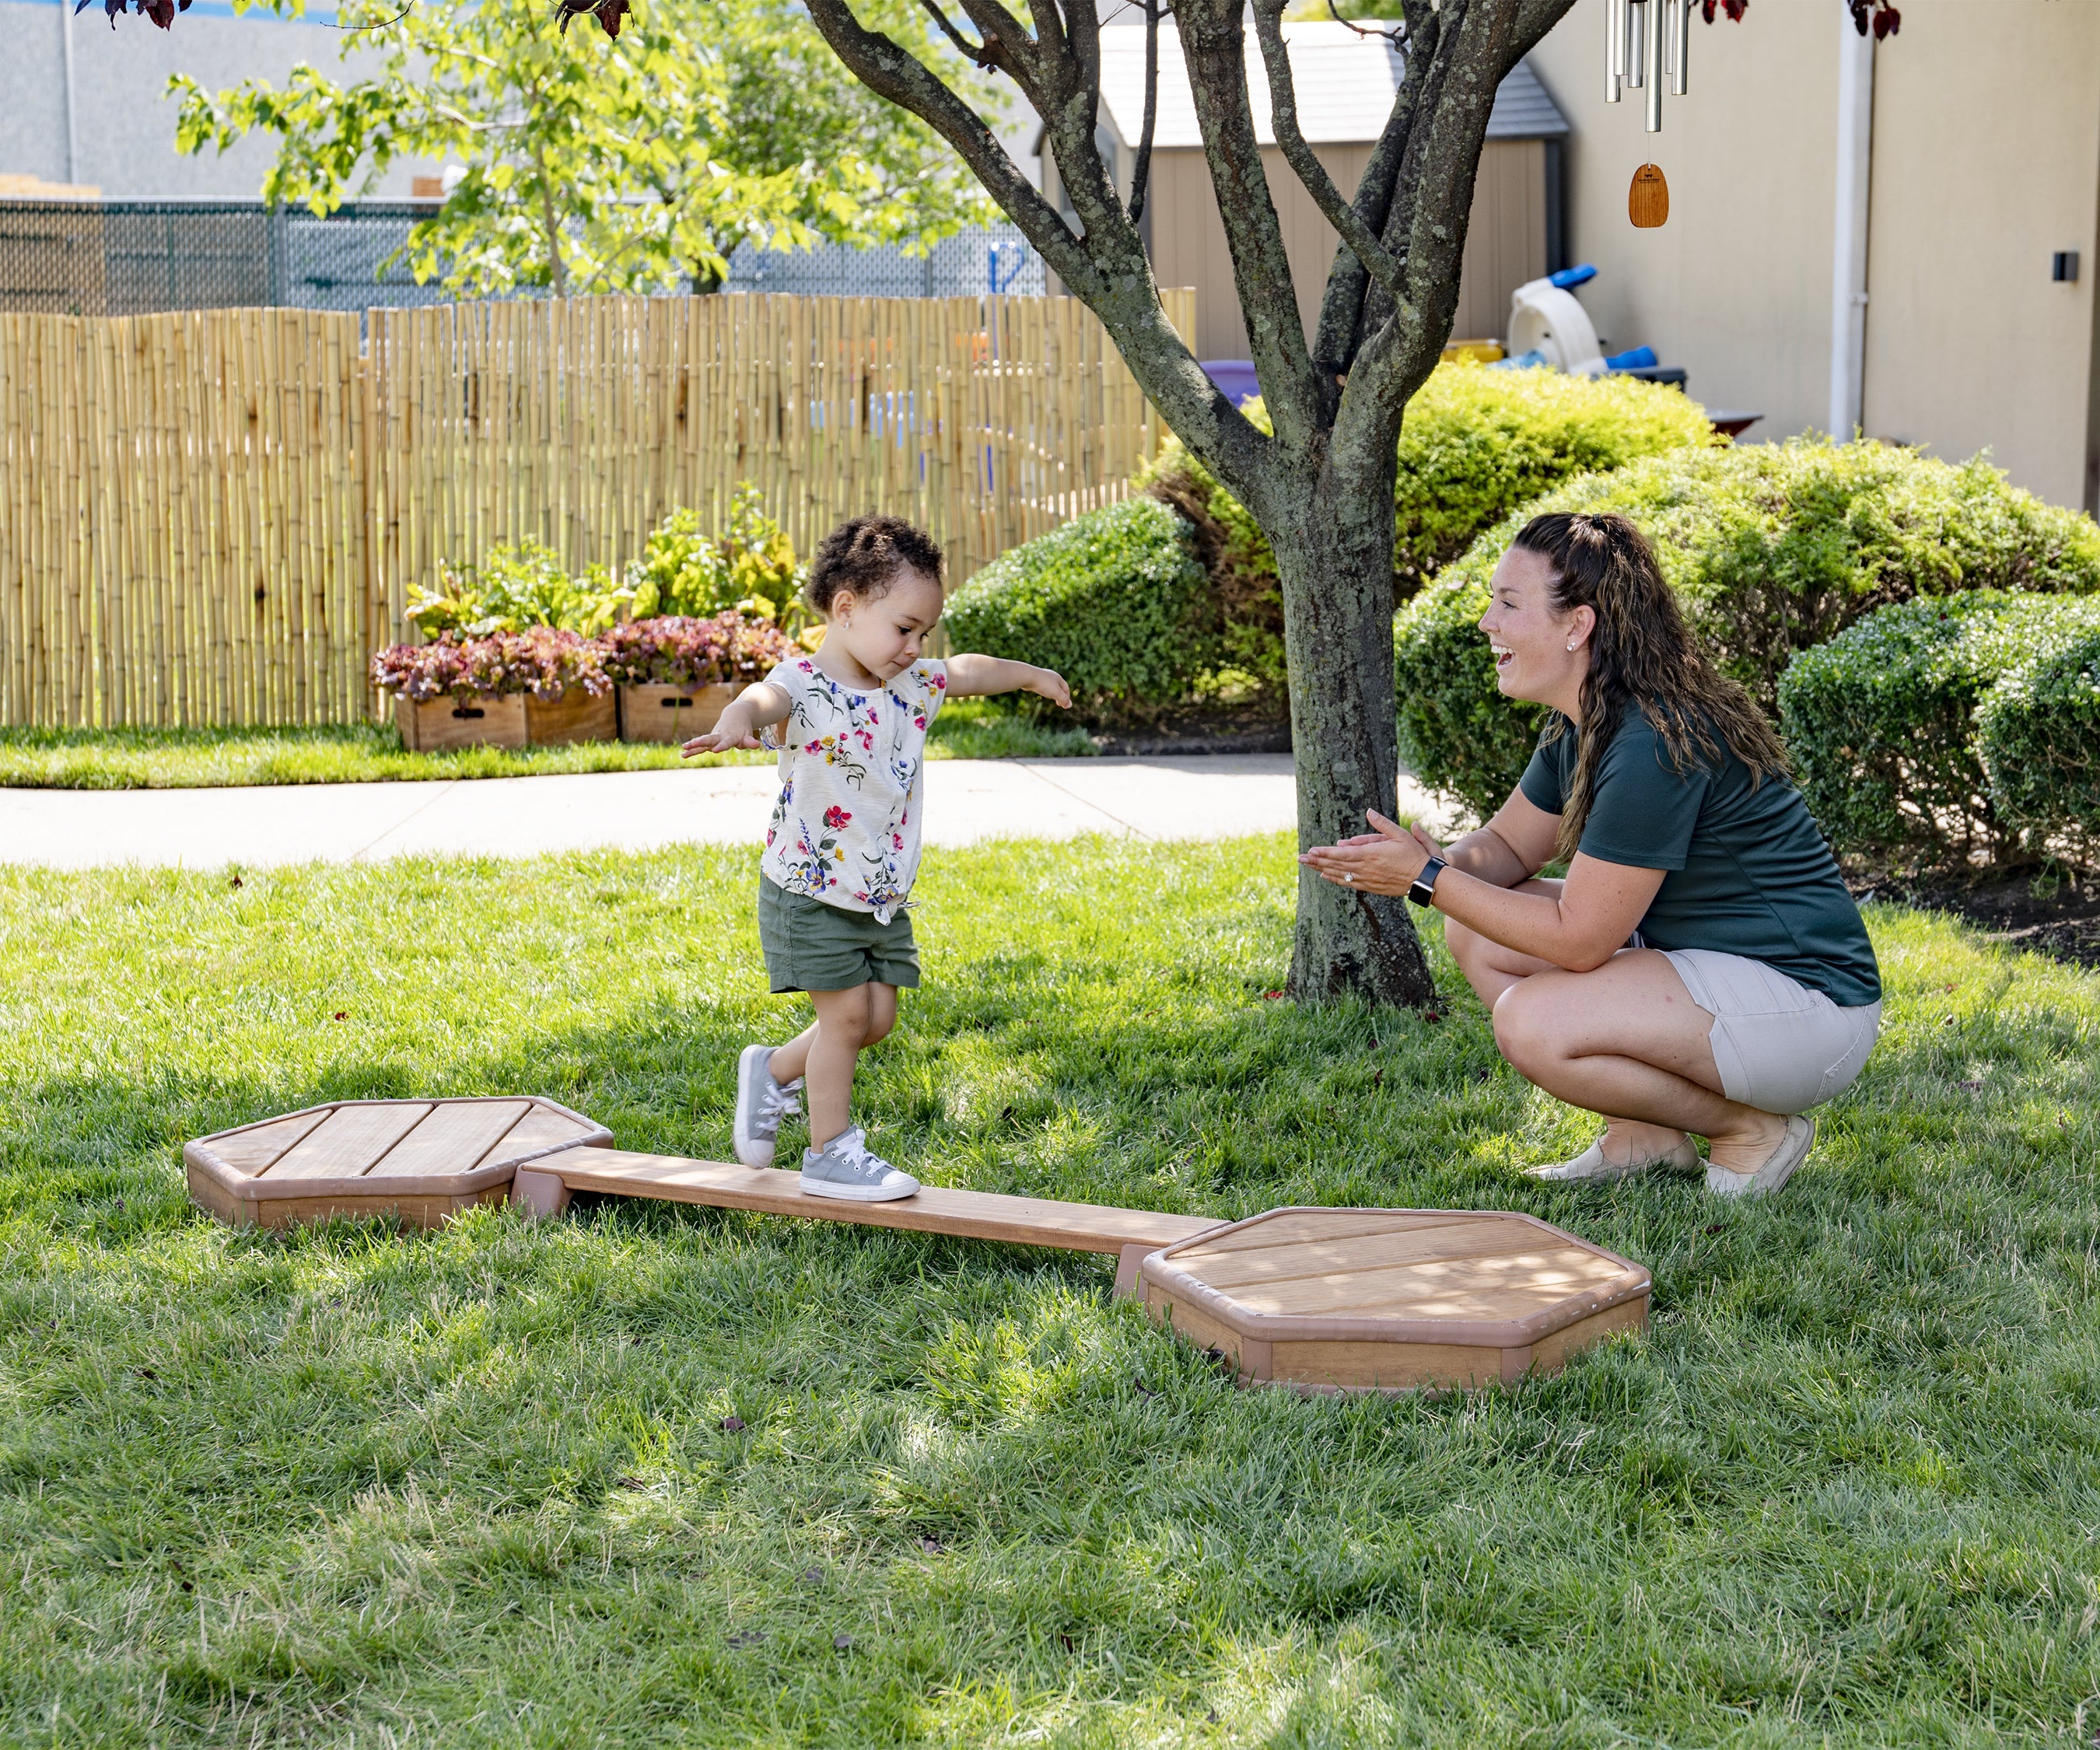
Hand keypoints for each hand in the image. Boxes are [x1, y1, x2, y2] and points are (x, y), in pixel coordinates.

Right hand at [681, 716, 764, 756]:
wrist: (735, 715)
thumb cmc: (743, 729)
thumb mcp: (748, 735)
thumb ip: (750, 741)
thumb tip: (756, 745)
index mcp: (730, 736)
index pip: (725, 742)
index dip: (721, 746)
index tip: (715, 750)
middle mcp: (719, 736)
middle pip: (710, 739)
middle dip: (702, 741)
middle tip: (693, 743)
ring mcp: (713, 738)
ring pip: (703, 742)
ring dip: (693, 745)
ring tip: (684, 748)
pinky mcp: (710, 741)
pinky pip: (701, 746)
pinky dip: (693, 750)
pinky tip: (683, 754)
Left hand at [1027, 667, 1072, 710]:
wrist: (1027, 676)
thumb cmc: (1043, 684)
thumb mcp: (1056, 693)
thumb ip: (1063, 699)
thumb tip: (1070, 706)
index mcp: (1058, 678)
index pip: (1066, 688)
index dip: (1067, 697)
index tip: (1066, 705)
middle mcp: (1051, 676)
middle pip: (1058, 686)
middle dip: (1060, 695)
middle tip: (1059, 704)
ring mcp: (1042, 677)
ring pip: (1050, 685)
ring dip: (1052, 692)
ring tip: (1051, 697)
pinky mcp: (1034, 679)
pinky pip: (1042, 685)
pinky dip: (1044, 690)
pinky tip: (1041, 692)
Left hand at [1298, 810, 1441, 896]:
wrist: (1425, 879)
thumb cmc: (1415, 854)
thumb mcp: (1401, 835)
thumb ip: (1382, 824)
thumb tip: (1369, 811)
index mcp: (1371, 854)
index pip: (1342, 854)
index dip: (1325, 853)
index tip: (1311, 851)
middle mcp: (1366, 868)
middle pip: (1336, 865)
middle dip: (1316, 861)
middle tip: (1299, 859)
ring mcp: (1367, 879)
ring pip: (1340, 874)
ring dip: (1322, 870)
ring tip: (1307, 866)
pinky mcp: (1371, 886)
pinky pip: (1349, 883)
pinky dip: (1335, 879)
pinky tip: (1325, 876)